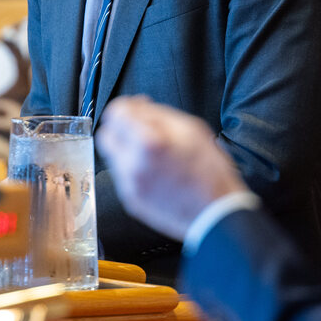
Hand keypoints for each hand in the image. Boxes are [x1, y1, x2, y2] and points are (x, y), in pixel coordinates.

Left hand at [96, 96, 246, 240]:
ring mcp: (128, 184)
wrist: (215, 214)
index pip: (115, 113)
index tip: (135, 108)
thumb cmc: (210, 173)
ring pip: (113, 156)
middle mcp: (132, 164)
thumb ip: (157, 114)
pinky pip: (122, 175)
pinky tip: (156, 170)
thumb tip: (137, 106)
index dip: (126, 106)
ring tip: (154, 153)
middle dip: (120, 128)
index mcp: (148, 143)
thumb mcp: (192, 129)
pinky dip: (134, 168)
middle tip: (139, 128)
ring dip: (127, 149)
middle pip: (106, 135)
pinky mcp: (130, 199)